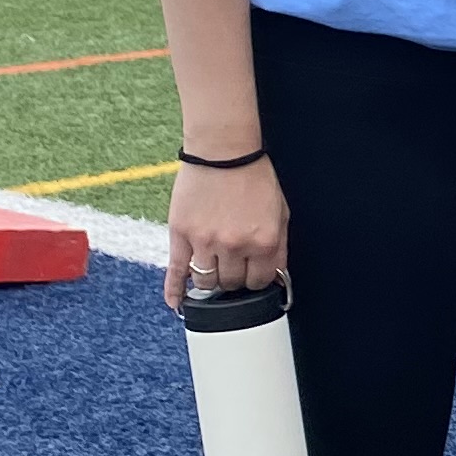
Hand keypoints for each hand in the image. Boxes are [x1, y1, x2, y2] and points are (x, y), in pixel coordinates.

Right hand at [167, 158, 288, 306]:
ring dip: (210, 280)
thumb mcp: (280, 213)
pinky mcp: (181, 234)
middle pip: (231, 284)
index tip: (251, 275)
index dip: (255, 280)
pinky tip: (177, 304)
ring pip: (206, 282)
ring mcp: (205, 242)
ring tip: (212, 269)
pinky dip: (175, 291)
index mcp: (263, 242)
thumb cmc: (254, 178)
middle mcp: (234, 246)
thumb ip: (278, 248)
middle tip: (231, 267)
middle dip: (233, 279)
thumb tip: (276, 278)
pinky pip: (176, 271)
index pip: (259, 282)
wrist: (223, 152)